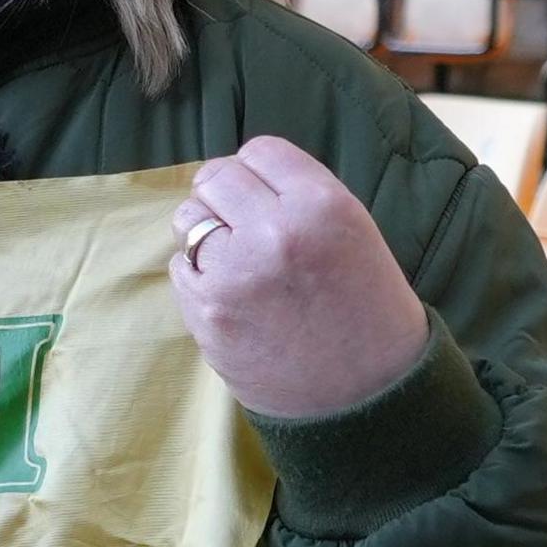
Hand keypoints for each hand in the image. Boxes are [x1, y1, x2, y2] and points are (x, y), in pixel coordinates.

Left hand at [166, 137, 429, 417]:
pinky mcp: (207, 313)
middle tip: (242, 224)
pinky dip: (197, 276)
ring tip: (238, 261)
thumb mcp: (352, 232)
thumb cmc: (364, 310)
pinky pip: (180, 268)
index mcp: (322, 205)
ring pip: (189, 220)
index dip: (259, 172)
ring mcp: (235, 274)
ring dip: (205, 233)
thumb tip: (236, 176)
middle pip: (215, 178)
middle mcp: (276, 231)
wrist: (366, 396)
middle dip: (225, 196)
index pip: (260, 151)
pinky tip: (231, 295)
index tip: (263, 194)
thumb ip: (297, 197)